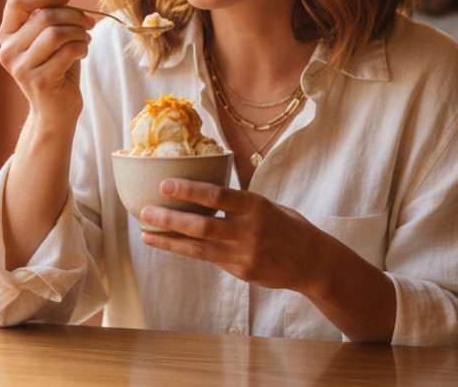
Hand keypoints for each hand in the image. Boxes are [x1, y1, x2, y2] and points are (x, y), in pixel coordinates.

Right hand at [0, 0, 94, 123]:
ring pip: (56, 33)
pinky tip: (84, 52)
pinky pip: (67, 52)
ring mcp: (21, 68)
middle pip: (43, 16)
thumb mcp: (49, 36)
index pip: (16, 1)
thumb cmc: (56, 68)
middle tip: (89, 23)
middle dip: (73, 15)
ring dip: (79, 32)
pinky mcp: (39, 81)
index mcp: (7, 35)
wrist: (57, 110)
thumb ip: (43, 9)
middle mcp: (8, 50)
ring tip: (86, 39)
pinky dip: (82, 47)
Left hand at [139, 179, 328, 293]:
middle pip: (202, 225)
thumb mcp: (266, 205)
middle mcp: (249, 230)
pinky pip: (209, 259)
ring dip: (169, 240)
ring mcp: (244, 254)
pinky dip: (186, 251)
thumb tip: (201, 191)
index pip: (218, 195)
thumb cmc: (286, 226)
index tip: (164, 184)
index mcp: (256, 206)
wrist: (312, 261)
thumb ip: (238, 203)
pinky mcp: (241, 272)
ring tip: (146, 232)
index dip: (189, 189)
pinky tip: (168, 244)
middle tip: (145, 210)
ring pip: (199, 247)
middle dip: (170, 218)